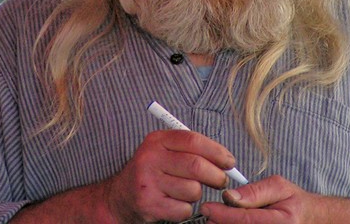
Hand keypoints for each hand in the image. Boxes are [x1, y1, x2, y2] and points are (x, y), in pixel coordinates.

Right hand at [103, 129, 235, 222]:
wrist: (120, 196)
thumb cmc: (153, 172)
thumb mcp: (164, 151)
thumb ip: (191, 150)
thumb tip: (226, 160)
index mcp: (157, 140)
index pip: (193, 140)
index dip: (216, 151)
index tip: (229, 162)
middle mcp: (150, 158)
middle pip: (196, 166)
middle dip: (216, 175)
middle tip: (221, 181)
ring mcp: (147, 182)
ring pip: (192, 189)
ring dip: (197, 194)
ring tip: (186, 192)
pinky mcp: (148, 204)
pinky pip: (183, 209)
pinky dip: (186, 209)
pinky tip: (175, 204)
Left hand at [199, 175, 349, 223]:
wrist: (311, 219)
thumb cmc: (294, 201)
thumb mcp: (279, 186)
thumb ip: (254, 191)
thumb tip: (230, 196)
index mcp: (282, 220)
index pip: (246, 219)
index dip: (223, 215)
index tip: (207, 207)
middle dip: (221, 223)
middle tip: (209, 213)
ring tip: (217, 219)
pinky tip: (228, 223)